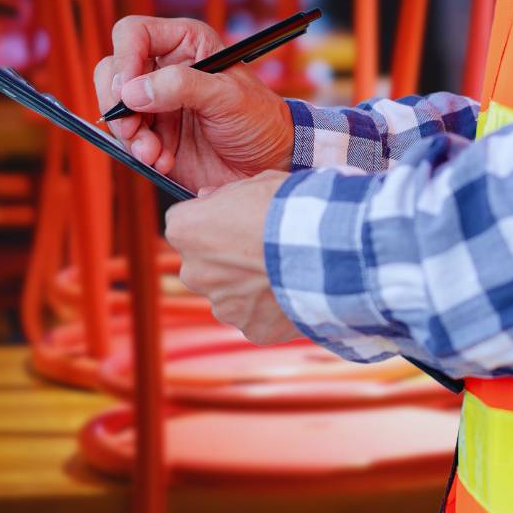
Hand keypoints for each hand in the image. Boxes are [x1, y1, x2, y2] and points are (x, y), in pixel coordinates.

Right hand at [93, 16, 293, 192]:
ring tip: (154, 153)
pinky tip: (163, 161)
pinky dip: (139, 151)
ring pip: (116, 108)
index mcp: (186, 43)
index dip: (124, 59)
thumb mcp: (227, 97)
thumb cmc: (259, 120)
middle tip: (134, 129)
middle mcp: (166, 68)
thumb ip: (181, 87)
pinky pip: (128, 138)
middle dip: (118, 104)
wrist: (270, 162)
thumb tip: (132, 91)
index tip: (129, 93)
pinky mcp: (155, 132)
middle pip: (113, 71)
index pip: (134, 34)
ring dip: (129, 134)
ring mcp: (157, 101)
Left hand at [164, 171, 302, 344]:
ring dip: (249, 287)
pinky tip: (293, 293)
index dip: (210, 222)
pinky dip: (272, 310)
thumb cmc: (291, 208)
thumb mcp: (257, 184)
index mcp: (186, 230)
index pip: (183, 225)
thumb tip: (207, 198)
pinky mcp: (252, 329)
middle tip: (262, 248)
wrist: (328, 248)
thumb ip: (226, 194)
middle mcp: (194, 273)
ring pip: (230, 296)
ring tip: (285, 272)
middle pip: (203, 266)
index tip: (234, 220)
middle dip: (226, 260)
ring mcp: (222, 306)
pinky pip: (258, 319)